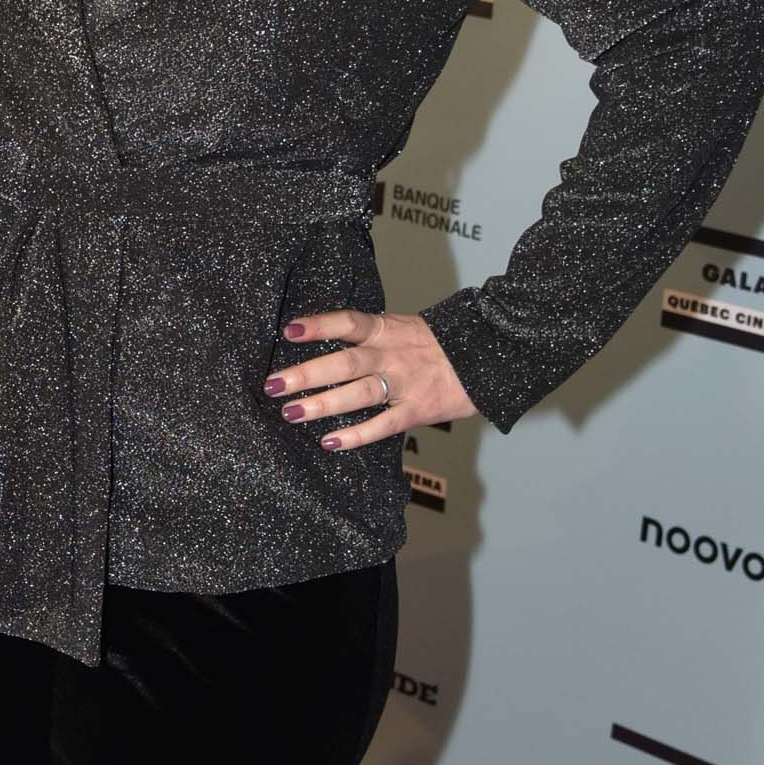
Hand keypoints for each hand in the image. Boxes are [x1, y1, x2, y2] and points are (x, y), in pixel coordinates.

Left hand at [263, 309, 475, 449]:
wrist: (490, 356)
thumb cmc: (439, 344)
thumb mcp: (403, 328)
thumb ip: (369, 336)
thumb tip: (323, 340)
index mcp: (387, 330)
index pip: (348, 322)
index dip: (319, 325)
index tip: (289, 330)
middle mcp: (392, 355)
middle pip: (344, 362)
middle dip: (306, 374)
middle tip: (273, 384)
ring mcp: (405, 383)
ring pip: (358, 394)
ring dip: (322, 405)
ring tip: (290, 413)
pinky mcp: (417, 410)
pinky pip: (383, 425)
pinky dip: (356, 435)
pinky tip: (330, 442)